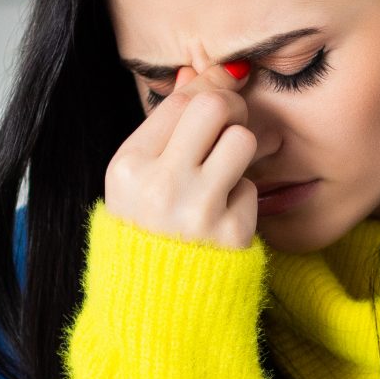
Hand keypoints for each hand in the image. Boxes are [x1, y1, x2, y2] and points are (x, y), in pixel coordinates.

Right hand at [106, 55, 260, 250]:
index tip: (221, 91)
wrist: (156, 308)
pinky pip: (250, 188)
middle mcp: (160, 185)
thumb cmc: (147, 232)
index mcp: (129, 167)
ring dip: (240, 151)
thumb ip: (168, 124)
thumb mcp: (139, 178)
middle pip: (215, 108)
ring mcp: (197, 210)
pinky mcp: (231, 233)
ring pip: (242, 140)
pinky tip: (222, 214)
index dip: (209, 87)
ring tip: (225, 170)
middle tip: (230, 125)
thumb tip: (199, 70)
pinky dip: (240, 197)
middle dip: (231, 108)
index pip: (181, 101)